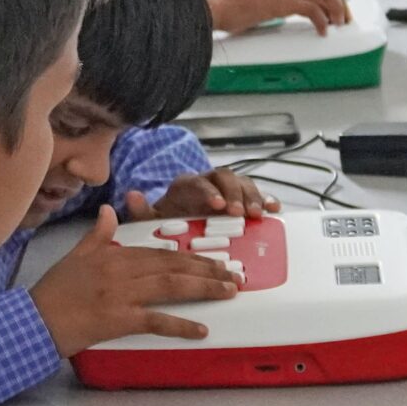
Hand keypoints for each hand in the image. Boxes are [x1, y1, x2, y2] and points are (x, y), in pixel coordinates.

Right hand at [29, 205, 237, 355]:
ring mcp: (121, 294)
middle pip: (172, 265)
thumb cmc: (53, 292)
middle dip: (206, 268)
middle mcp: (121, 270)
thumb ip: (97, 234)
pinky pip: (156, 321)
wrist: (34, 320)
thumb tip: (108, 210)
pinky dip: (181, 325)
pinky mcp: (119, 319)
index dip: (189, 255)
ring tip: (228, 292)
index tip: (211, 260)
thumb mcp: (75, 256)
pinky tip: (201, 330)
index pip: (159, 251)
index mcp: (113, 253)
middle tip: (232, 275)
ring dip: (203, 288)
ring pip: (171, 286)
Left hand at [127, 170, 277, 221]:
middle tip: (241, 213)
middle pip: (225, 178)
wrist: (177, 228)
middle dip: (235, 193)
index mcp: (186, 186)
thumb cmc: (166, 223)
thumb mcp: (151, 221)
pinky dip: (266, 199)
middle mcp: (209, 183)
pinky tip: (274, 209)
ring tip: (259, 214)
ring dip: (252, 197)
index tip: (218, 206)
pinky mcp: (241, 201)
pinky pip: (256, 195)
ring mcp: (227, 191)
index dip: (209, 192)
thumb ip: (142, 211)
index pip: (198, 182)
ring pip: (243, 184)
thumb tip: (132, 194)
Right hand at [205, 0, 349, 36]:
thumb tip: (263, 10)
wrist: (208, 4)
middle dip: (337, 1)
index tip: (330, 4)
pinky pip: (312, 10)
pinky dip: (321, 21)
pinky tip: (322, 31)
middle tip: (342, 17)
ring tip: (338, 23)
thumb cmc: (218, 2)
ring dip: (335, 9)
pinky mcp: (280, 2)